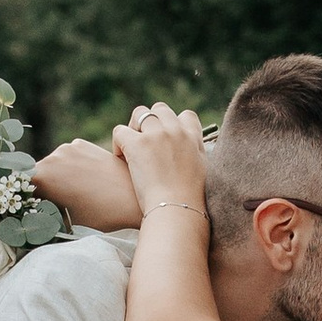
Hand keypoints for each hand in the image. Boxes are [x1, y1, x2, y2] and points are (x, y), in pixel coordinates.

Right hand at [32, 137, 141, 230]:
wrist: (134, 200)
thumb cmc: (101, 216)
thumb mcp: (68, 219)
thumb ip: (47, 210)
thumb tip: (36, 209)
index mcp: (42, 176)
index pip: (23, 187)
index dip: (28, 200)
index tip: (36, 210)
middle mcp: (52, 157)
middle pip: (38, 174)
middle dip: (43, 188)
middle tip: (56, 206)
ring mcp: (68, 147)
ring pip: (54, 165)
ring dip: (59, 176)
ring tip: (75, 195)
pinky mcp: (84, 144)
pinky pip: (69, 157)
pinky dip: (72, 168)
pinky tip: (87, 182)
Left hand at [112, 100, 207, 219]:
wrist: (178, 211)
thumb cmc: (191, 201)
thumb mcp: (204, 173)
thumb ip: (196, 156)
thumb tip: (190, 155)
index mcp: (193, 137)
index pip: (186, 116)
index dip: (174, 124)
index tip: (167, 140)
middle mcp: (175, 130)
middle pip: (160, 110)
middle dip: (151, 122)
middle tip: (145, 143)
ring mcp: (156, 135)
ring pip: (139, 114)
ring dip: (134, 128)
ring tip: (131, 148)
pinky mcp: (137, 144)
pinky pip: (120, 131)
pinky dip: (117, 144)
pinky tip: (121, 159)